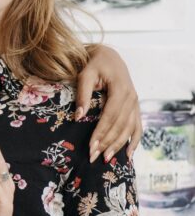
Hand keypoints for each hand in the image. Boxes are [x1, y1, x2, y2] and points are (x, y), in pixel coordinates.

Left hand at [78, 45, 141, 160]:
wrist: (108, 55)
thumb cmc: (94, 64)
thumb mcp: (85, 74)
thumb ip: (82, 94)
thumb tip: (78, 117)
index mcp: (121, 89)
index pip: (110, 116)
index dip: (101, 132)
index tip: (91, 147)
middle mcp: (132, 97)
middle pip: (120, 125)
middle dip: (108, 143)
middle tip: (94, 157)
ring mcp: (135, 103)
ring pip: (129, 128)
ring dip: (119, 145)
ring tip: (107, 159)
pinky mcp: (135, 106)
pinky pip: (137, 126)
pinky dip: (134, 140)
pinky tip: (129, 155)